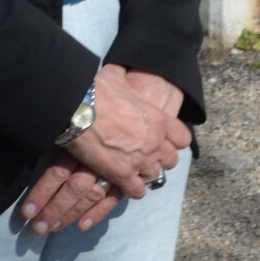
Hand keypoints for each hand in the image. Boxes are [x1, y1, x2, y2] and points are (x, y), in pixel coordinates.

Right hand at [22, 66, 188, 230]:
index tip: (163, 140)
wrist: (76, 108)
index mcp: (158, 119)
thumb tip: (120, 69)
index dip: (173, 140)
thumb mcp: (116, 76)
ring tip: (133, 170)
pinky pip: (136, 190)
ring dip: (144, 173)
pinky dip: (132, 189)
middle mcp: (155, 142)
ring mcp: (140, 160)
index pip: (182, 138)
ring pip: (153, 175)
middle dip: (160, 159)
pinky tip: (124, 183)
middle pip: (171, 160)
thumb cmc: (96, 90)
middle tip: (146, 156)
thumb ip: (125, 77)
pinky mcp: (122, 174)